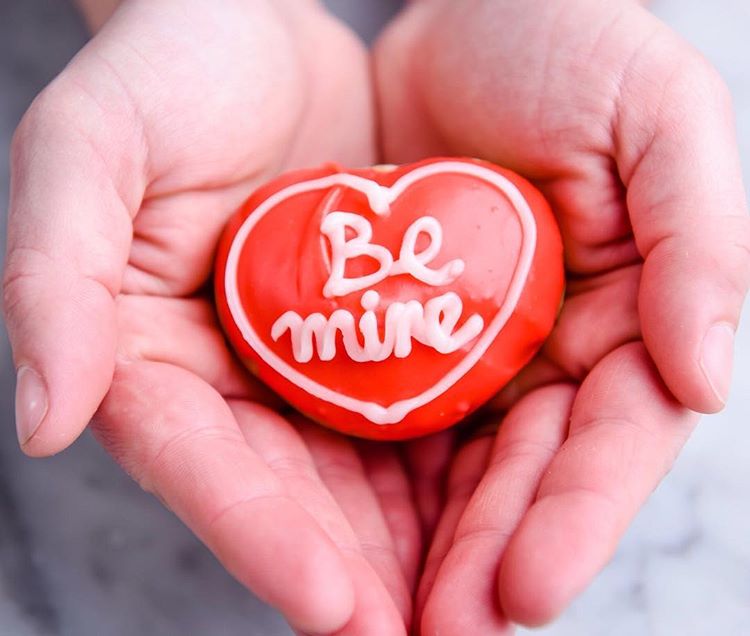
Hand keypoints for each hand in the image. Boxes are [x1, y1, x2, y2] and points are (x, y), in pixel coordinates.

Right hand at [4, 1, 419, 632]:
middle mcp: (224, 374)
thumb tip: (43, 417)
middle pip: (285, 494)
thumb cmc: (162, 77)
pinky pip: (405, 408)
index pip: (199, 463)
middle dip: (350, 571)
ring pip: (353, 472)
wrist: (247, 31)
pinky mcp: (362, 330)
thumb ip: (54, 276)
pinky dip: (444, 466)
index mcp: (144, 353)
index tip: (332, 604)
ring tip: (469, 607)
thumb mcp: (88, 151)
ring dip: (408, 546)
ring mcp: (298, 359)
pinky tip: (492, 512)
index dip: (259, 535)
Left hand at [375, 0, 749, 631]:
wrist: (454, 12)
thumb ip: (700, 239)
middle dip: (489, 558)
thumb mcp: (658, 115)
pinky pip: (380, 414)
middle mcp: (547, 347)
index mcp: (625, 313)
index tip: (525, 590)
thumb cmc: (561, 44)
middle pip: (525, 476)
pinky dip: (366, 478)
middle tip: (443, 635)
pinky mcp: (393, 328)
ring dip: (424, 548)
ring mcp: (467, 345)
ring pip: (451, 468)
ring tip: (384, 619)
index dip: (573, 517)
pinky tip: (336, 534)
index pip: (609, 440)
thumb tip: (710, 378)